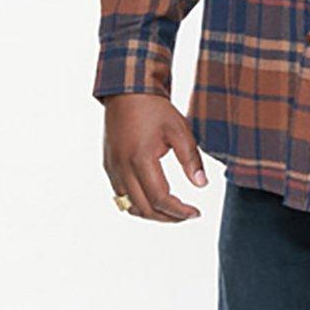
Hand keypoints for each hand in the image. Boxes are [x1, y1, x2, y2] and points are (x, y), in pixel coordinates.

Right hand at [102, 93, 208, 221]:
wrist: (127, 91)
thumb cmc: (156, 109)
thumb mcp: (180, 130)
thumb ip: (191, 159)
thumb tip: (201, 185)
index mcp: (140, 158)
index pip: (160, 198)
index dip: (179, 211)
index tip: (196, 213)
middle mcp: (122, 167)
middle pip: (144, 208)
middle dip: (168, 217)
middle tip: (187, 215)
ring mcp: (112, 167)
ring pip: (129, 206)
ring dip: (151, 213)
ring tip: (172, 211)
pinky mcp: (108, 165)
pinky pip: (120, 195)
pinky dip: (137, 203)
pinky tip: (154, 199)